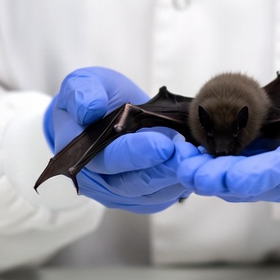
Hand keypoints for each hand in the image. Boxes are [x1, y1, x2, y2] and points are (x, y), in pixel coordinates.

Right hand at [44, 66, 198, 213]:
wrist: (104, 111)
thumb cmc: (92, 96)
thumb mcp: (81, 83)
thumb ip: (82, 93)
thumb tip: (90, 109)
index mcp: (80, 155)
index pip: (109, 160)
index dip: (136, 154)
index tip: (163, 145)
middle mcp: (100, 180)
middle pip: (134, 183)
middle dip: (165, 169)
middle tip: (190, 155)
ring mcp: (122, 190)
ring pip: (152, 194)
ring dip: (177, 178)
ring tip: (199, 159)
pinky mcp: (143, 193)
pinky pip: (163, 195)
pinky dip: (182, 183)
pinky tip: (198, 167)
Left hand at [176, 60, 279, 202]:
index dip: (255, 176)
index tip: (227, 177)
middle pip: (250, 182)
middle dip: (219, 179)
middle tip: (189, 171)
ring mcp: (265, 168)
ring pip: (233, 180)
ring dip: (205, 173)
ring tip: (179, 162)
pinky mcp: (247, 159)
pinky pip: (224, 166)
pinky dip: (203, 162)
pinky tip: (183, 152)